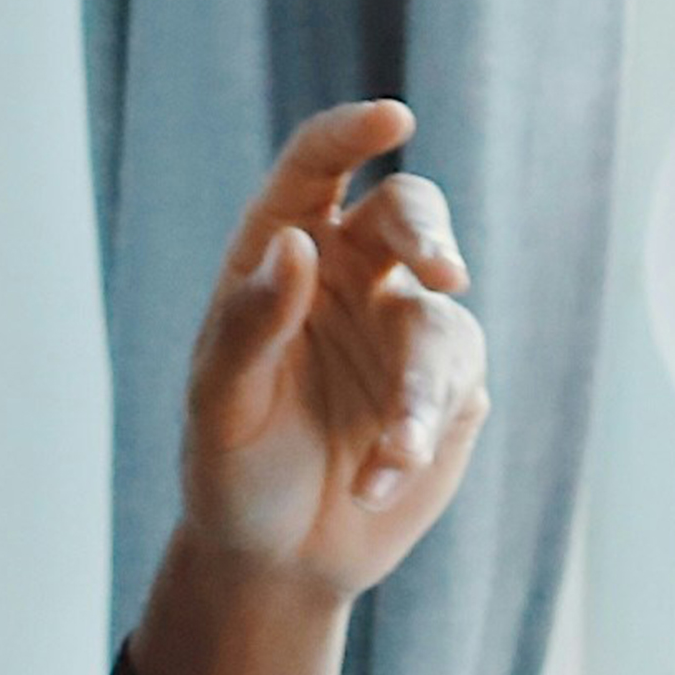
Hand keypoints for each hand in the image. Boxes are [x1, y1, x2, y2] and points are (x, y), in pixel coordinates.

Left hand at [174, 99, 488, 594]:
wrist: (276, 556)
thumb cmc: (230, 467)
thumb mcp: (220, 404)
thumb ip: (251, 325)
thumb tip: (297, 242)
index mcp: (282, 252)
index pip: (317, 168)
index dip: (352, 133)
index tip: (392, 118)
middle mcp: (352, 275)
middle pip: (407, 213)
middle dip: (430, 233)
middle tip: (445, 270)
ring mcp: (405, 330)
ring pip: (441, 317)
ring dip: (420, 389)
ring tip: (389, 455)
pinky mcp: (449, 390)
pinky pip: (454, 390)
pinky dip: (418, 437)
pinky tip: (376, 482)